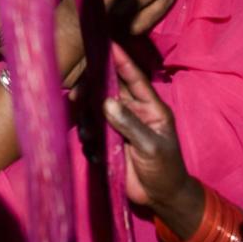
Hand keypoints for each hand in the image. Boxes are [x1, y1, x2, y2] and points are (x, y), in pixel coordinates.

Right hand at [103, 45, 201, 214]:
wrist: (161, 198)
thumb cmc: (165, 168)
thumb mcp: (151, 146)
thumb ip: (130, 124)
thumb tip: (107, 102)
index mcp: (150, 107)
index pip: (134, 77)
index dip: (121, 60)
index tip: (107, 42)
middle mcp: (133, 111)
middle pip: (108, 91)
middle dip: (91, 91)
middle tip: (77, 97)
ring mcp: (119, 127)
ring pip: (95, 112)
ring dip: (88, 122)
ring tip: (90, 137)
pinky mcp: (108, 143)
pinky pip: (92, 133)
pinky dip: (89, 141)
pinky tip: (95, 154)